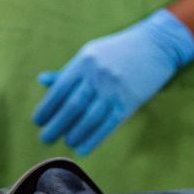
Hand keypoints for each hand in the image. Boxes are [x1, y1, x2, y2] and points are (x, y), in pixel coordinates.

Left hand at [33, 9, 193, 155]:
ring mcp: (114, 89)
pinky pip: (108, 125)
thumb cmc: (118, 50)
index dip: (46, 108)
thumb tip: (41, 80)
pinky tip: (82, 148)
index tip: (37, 122)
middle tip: (45, 138)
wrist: (156, 44)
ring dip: (74, 134)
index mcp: (83, 62)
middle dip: (56, 125)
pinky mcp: (129, 101)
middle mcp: (97, 76)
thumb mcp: (91, 54)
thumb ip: (68, 71)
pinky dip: (93, 139)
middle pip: (72, 106)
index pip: (59, 90)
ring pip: (89, 118)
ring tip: (66, 142)